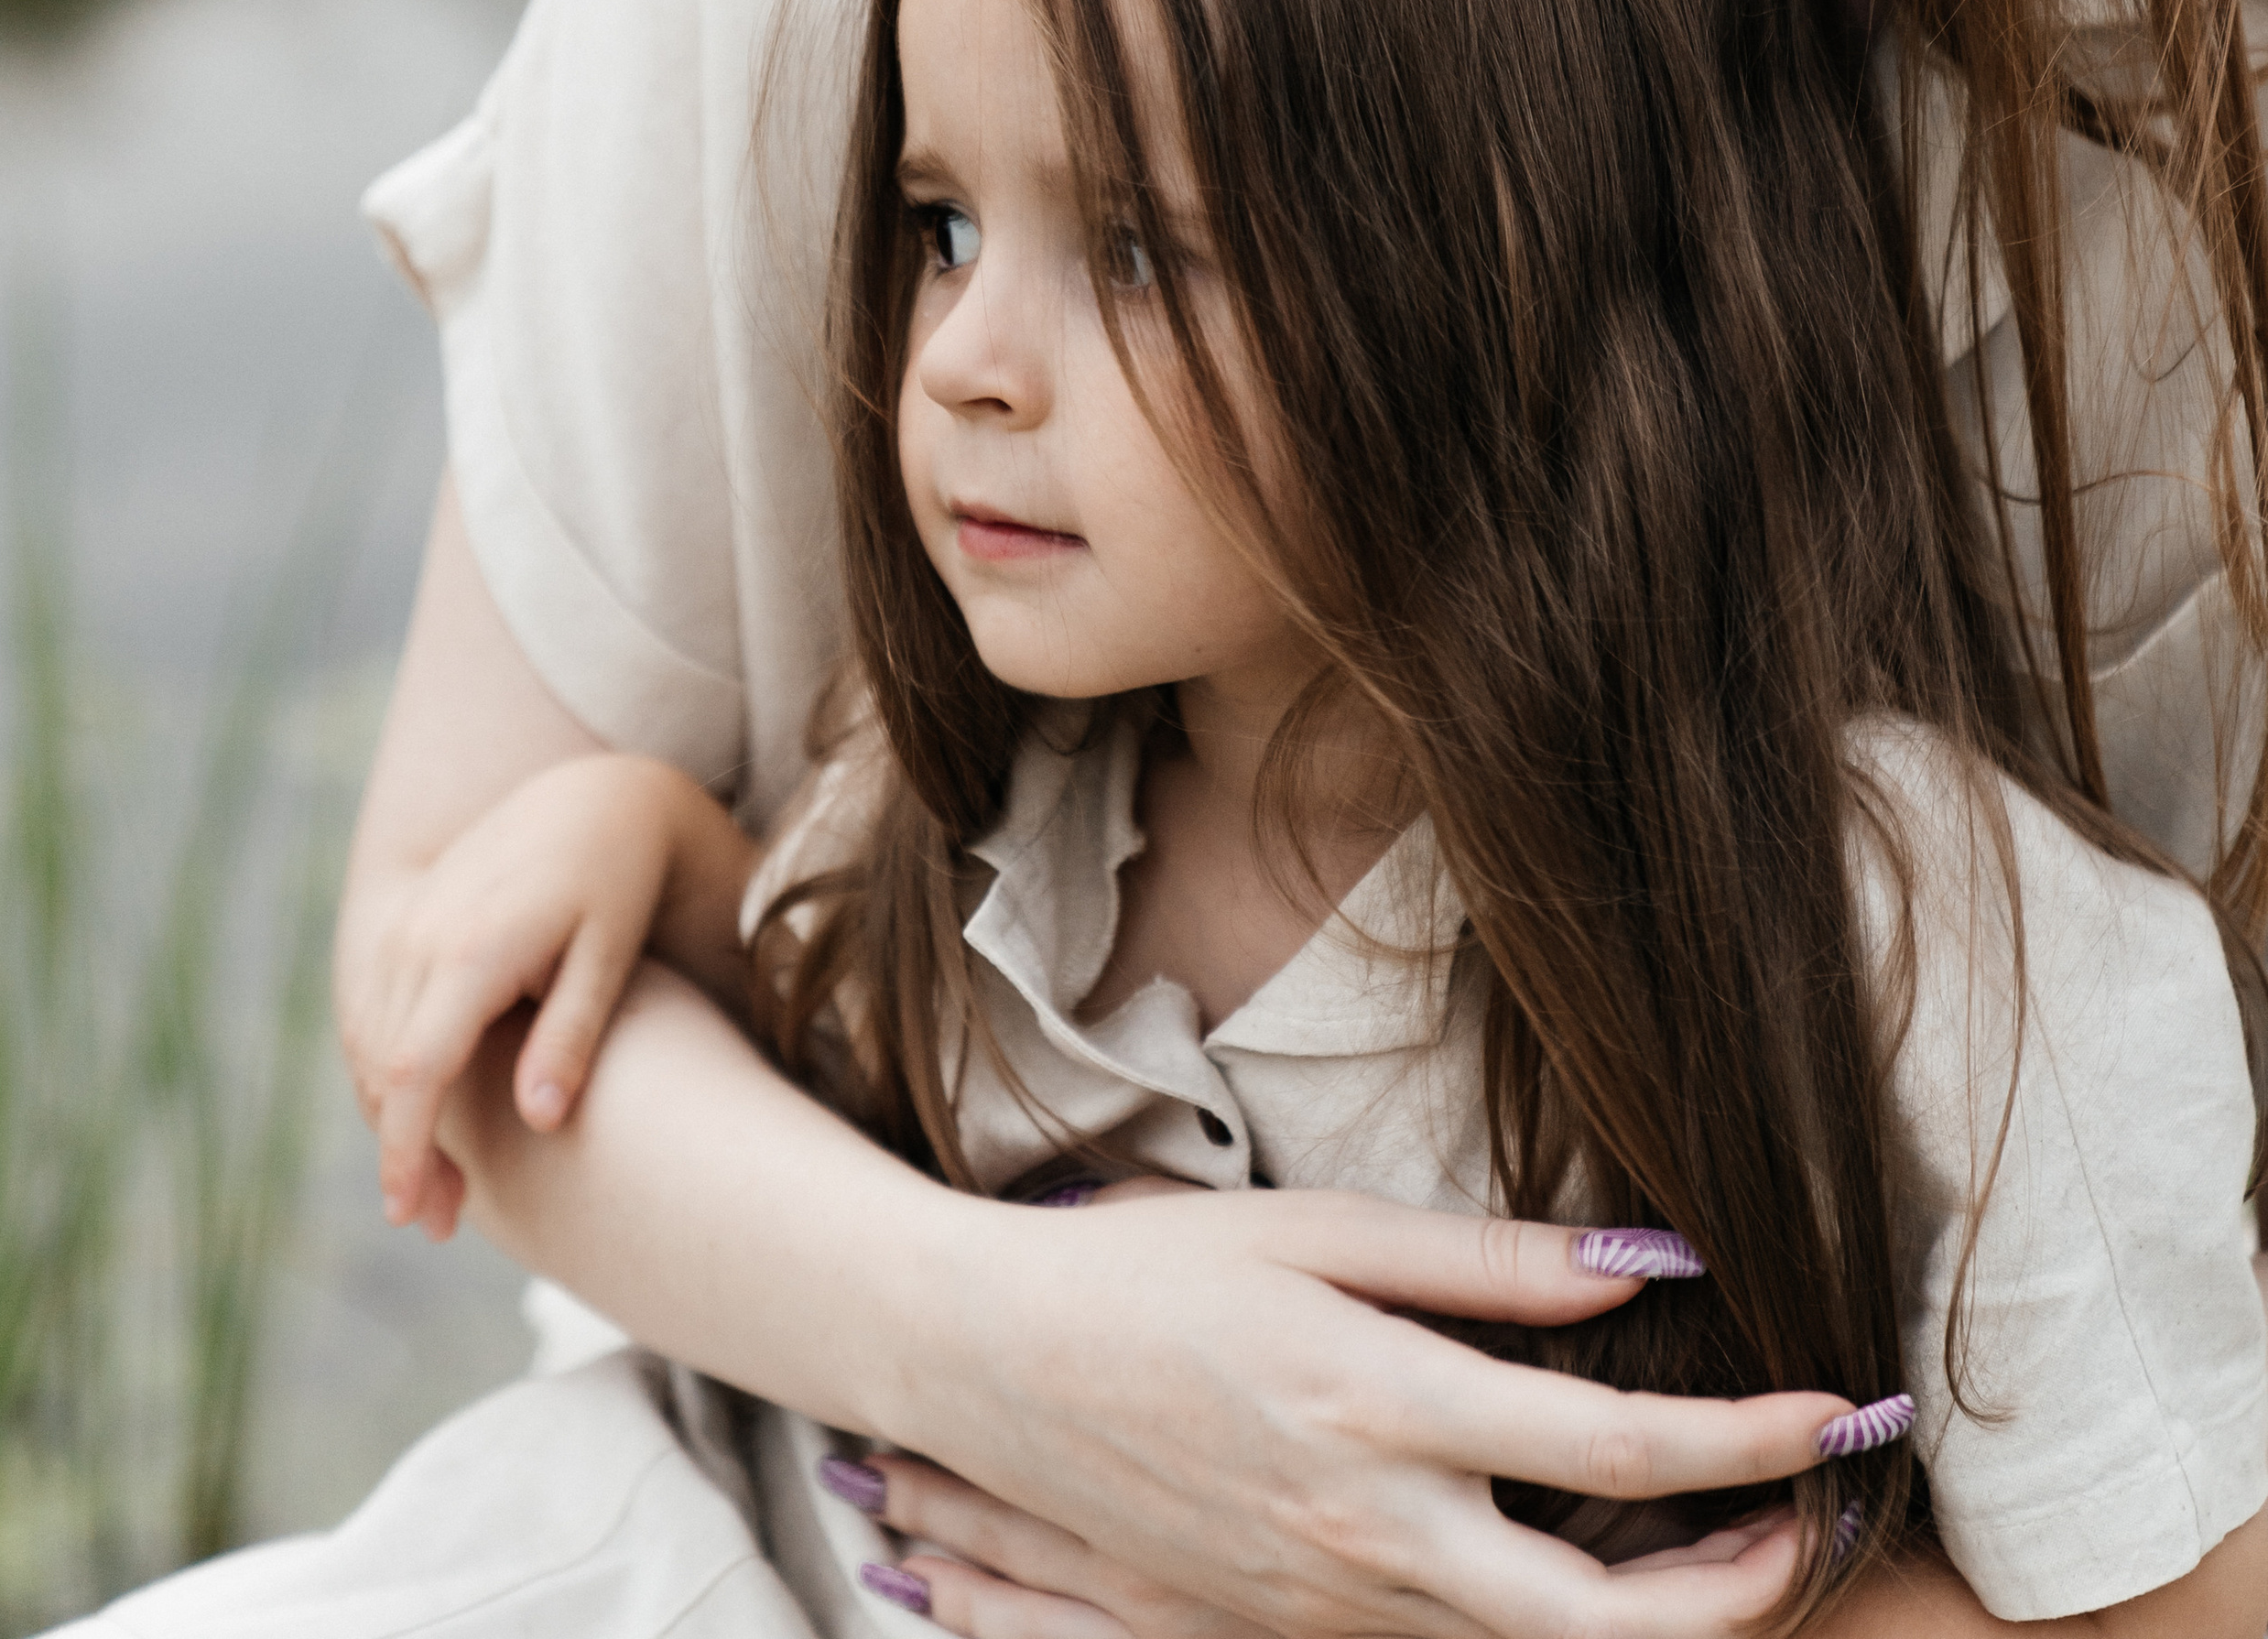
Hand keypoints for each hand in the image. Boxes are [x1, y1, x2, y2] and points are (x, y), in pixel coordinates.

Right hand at [339, 752, 743, 1239]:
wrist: (597, 799)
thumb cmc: (617, 884)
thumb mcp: (609, 956)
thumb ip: (572, 1033)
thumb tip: (540, 1120)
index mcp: (472, 948)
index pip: (414, 1070)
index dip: (406, 1150)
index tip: (413, 1214)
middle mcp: (421, 934)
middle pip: (380, 1069)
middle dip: (401, 1153)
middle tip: (443, 1221)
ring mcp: (405, 924)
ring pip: (368, 1044)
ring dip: (388, 1118)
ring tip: (441, 1185)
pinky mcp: (404, 921)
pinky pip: (373, 1011)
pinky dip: (385, 1071)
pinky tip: (427, 1114)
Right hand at [865, 1192, 1858, 1638]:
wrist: (992, 1369)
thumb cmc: (1154, 1272)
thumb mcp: (1321, 1228)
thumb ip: (1488, 1263)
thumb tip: (1645, 1268)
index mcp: (1381, 1411)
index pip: (1614, 1447)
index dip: (1747, 1440)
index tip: (1836, 1408)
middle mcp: (1370, 1536)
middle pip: (1605, 1627)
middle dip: (1738, 1594)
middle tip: (1811, 1521)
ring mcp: (1332, 1605)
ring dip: (1657, 1618)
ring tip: (1734, 1542)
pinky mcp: (1299, 1631)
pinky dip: (1551, 1623)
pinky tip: (1588, 1560)